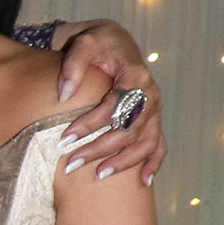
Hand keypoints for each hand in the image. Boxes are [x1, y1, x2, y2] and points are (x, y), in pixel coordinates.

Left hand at [55, 19, 165, 184]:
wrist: (114, 42)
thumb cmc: (98, 43)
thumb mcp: (84, 43)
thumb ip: (72, 65)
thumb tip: (64, 95)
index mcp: (136, 77)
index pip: (114, 107)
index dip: (89, 125)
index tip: (64, 138)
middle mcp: (150, 95)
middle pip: (128, 130)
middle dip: (100, 149)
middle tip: (71, 163)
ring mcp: (155, 110)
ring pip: (144, 143)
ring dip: (123, 162)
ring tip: (99, 174)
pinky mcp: (153, 119)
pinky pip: (159, 145)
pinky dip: (153, 163)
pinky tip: (143, 182)